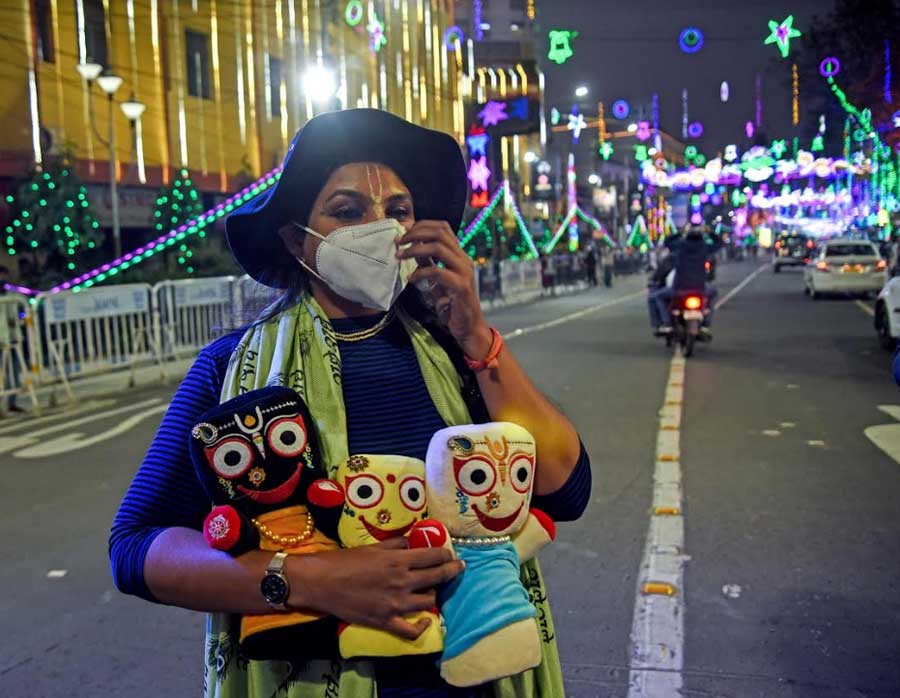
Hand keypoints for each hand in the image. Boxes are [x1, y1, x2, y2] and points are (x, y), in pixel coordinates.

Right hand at [287, 537, 463, 639]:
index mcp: (398, 561)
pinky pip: (411, 630)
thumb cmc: (344, 561)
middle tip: (458, 568)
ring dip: (433, 594)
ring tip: (432, 589)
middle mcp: (402, 582)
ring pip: (428, 601)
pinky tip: (426, 621)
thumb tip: (412, 543)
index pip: (433, 556)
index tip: (450, 554)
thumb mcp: (372, 547)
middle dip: (451, 571)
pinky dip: (422, 627)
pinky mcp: (385, 621)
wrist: (322, 582)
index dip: (446, 554)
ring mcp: (395, 604)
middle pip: (437, 577)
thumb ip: (395, 544)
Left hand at [398, 221, 492, 359]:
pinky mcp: (461, 287)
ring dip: (415, 250)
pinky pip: (439, 272)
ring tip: (400, 257)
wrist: (468, 327)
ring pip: (439, 248)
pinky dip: (421, 272)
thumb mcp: (437, 279)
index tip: (403, 231)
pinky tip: (411, 279)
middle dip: (416, 233)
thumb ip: (428, 263)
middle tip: (398, 242)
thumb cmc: (453, 304)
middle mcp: (463, 259)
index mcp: (458, 255)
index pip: (442, 227)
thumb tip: (413, 249)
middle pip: (440, 233)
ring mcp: (464, 272)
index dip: (421, 225)